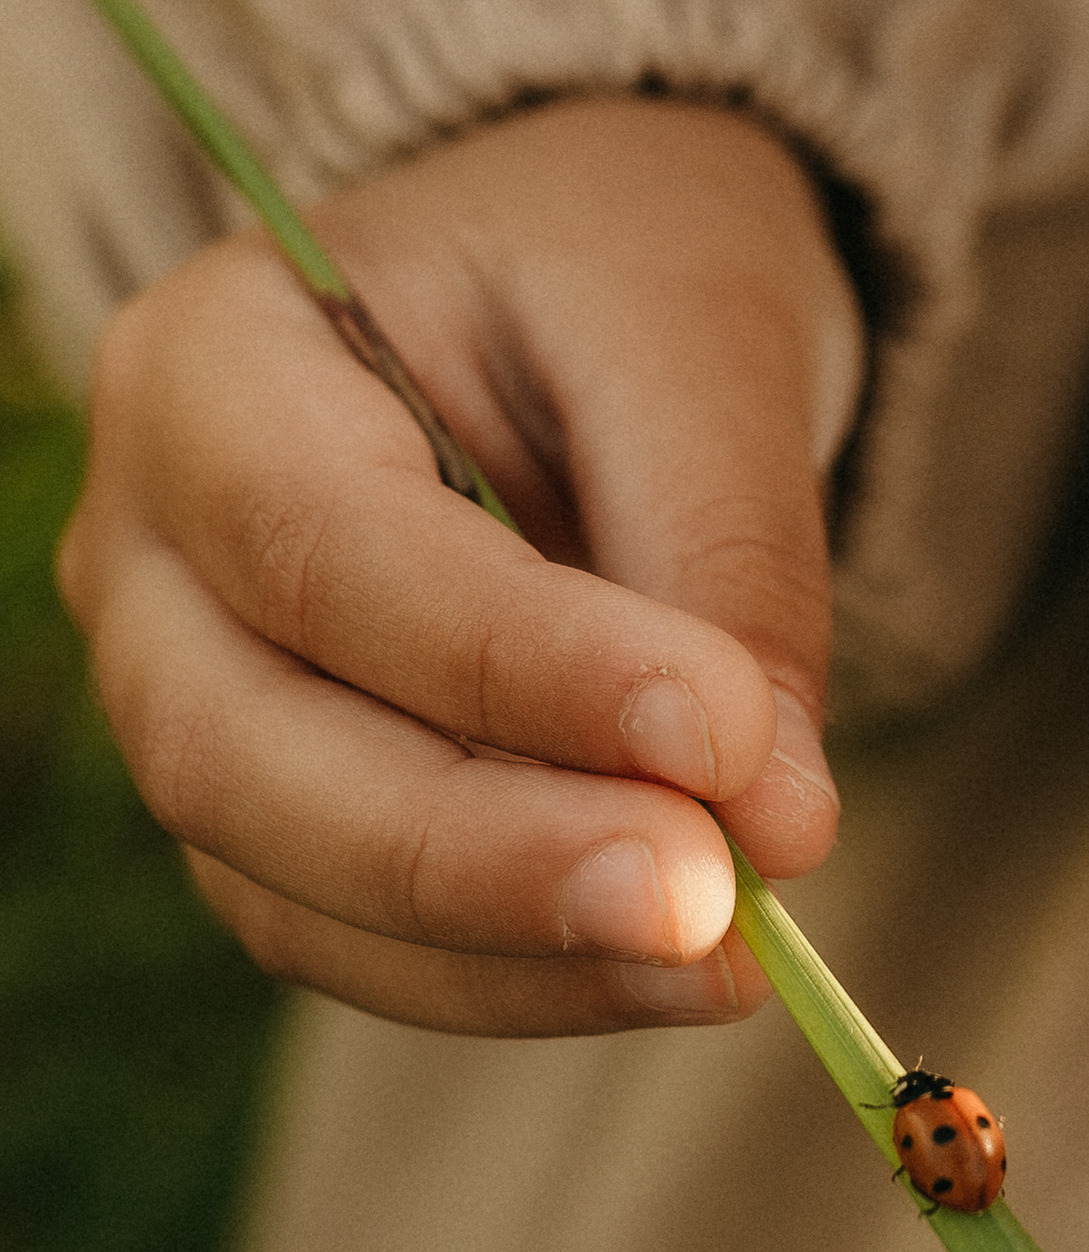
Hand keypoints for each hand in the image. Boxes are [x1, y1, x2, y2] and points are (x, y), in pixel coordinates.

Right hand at [57, 93, 860, 1029]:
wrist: (584, 294)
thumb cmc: (616, 271)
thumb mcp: (699, 341)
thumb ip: (730, 563)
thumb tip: (778, 823)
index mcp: (209, 363)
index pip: (324, 550)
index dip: (518, 669)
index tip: (721, 740)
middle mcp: (146, 548)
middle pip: (250, 756)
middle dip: (489, 855)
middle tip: (709, 903)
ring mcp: (188, 698)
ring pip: (290, 887)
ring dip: (515, 951)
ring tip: (726, 956)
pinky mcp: (278, 818)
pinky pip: (361, 946)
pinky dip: (522, 980)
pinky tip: (678, 969)